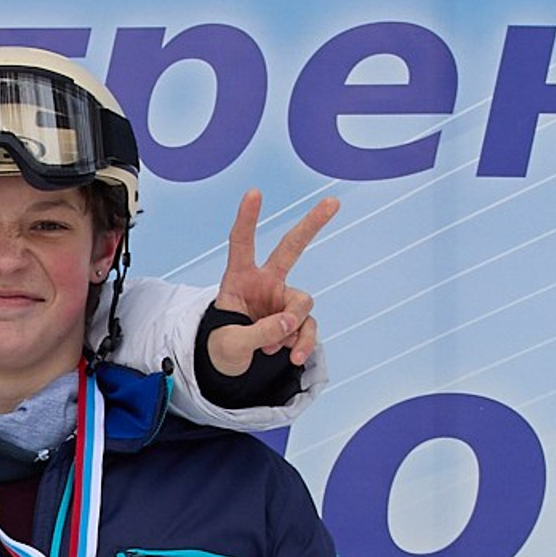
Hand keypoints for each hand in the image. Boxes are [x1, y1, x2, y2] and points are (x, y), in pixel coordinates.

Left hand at [203, 190, 336, 375]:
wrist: (230, 363)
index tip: (254, 193)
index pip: (241, 244)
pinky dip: (302, 344)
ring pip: (302, 305)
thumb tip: (291, 323)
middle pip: (291, 248)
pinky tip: (291, 357)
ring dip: (293, 330)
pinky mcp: (296, 318)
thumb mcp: (230, 344)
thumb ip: (259, 332)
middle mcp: (265, 283)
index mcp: (239, 279)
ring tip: (270, 349)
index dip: (247, 219)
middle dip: (312, 225)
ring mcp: (283, 299)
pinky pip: (307, 328)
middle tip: (334, 201)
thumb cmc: (222, 346)